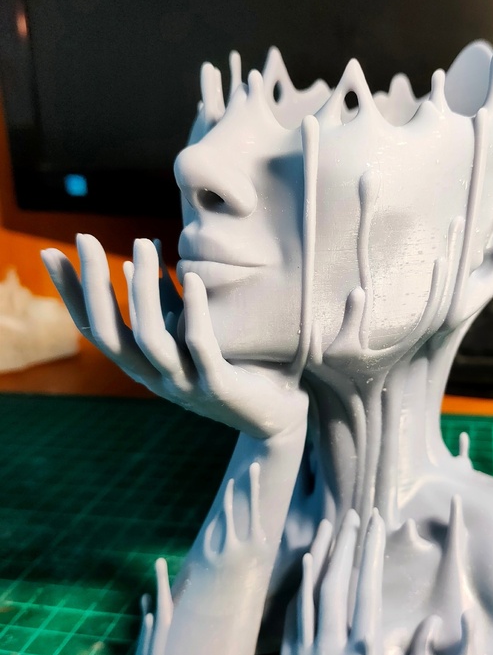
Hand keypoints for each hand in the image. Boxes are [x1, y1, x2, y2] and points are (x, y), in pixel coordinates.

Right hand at [42, 235, 306, 437]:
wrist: (278, 415)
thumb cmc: (235, 366)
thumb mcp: (191, 329)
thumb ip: (168, 300)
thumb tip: (141, 251)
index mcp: (143, 365)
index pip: (95, 328)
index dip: (71, 294)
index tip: (52, 254)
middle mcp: (154, 377)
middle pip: (109, 334)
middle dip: (92, 286)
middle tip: (84, 239)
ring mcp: (185, 383)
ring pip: (149, 339)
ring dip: (142, 290)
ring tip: (143, 242)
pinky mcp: (218, 386)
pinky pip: (199, 346)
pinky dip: (192, 310)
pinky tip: (191, 277)